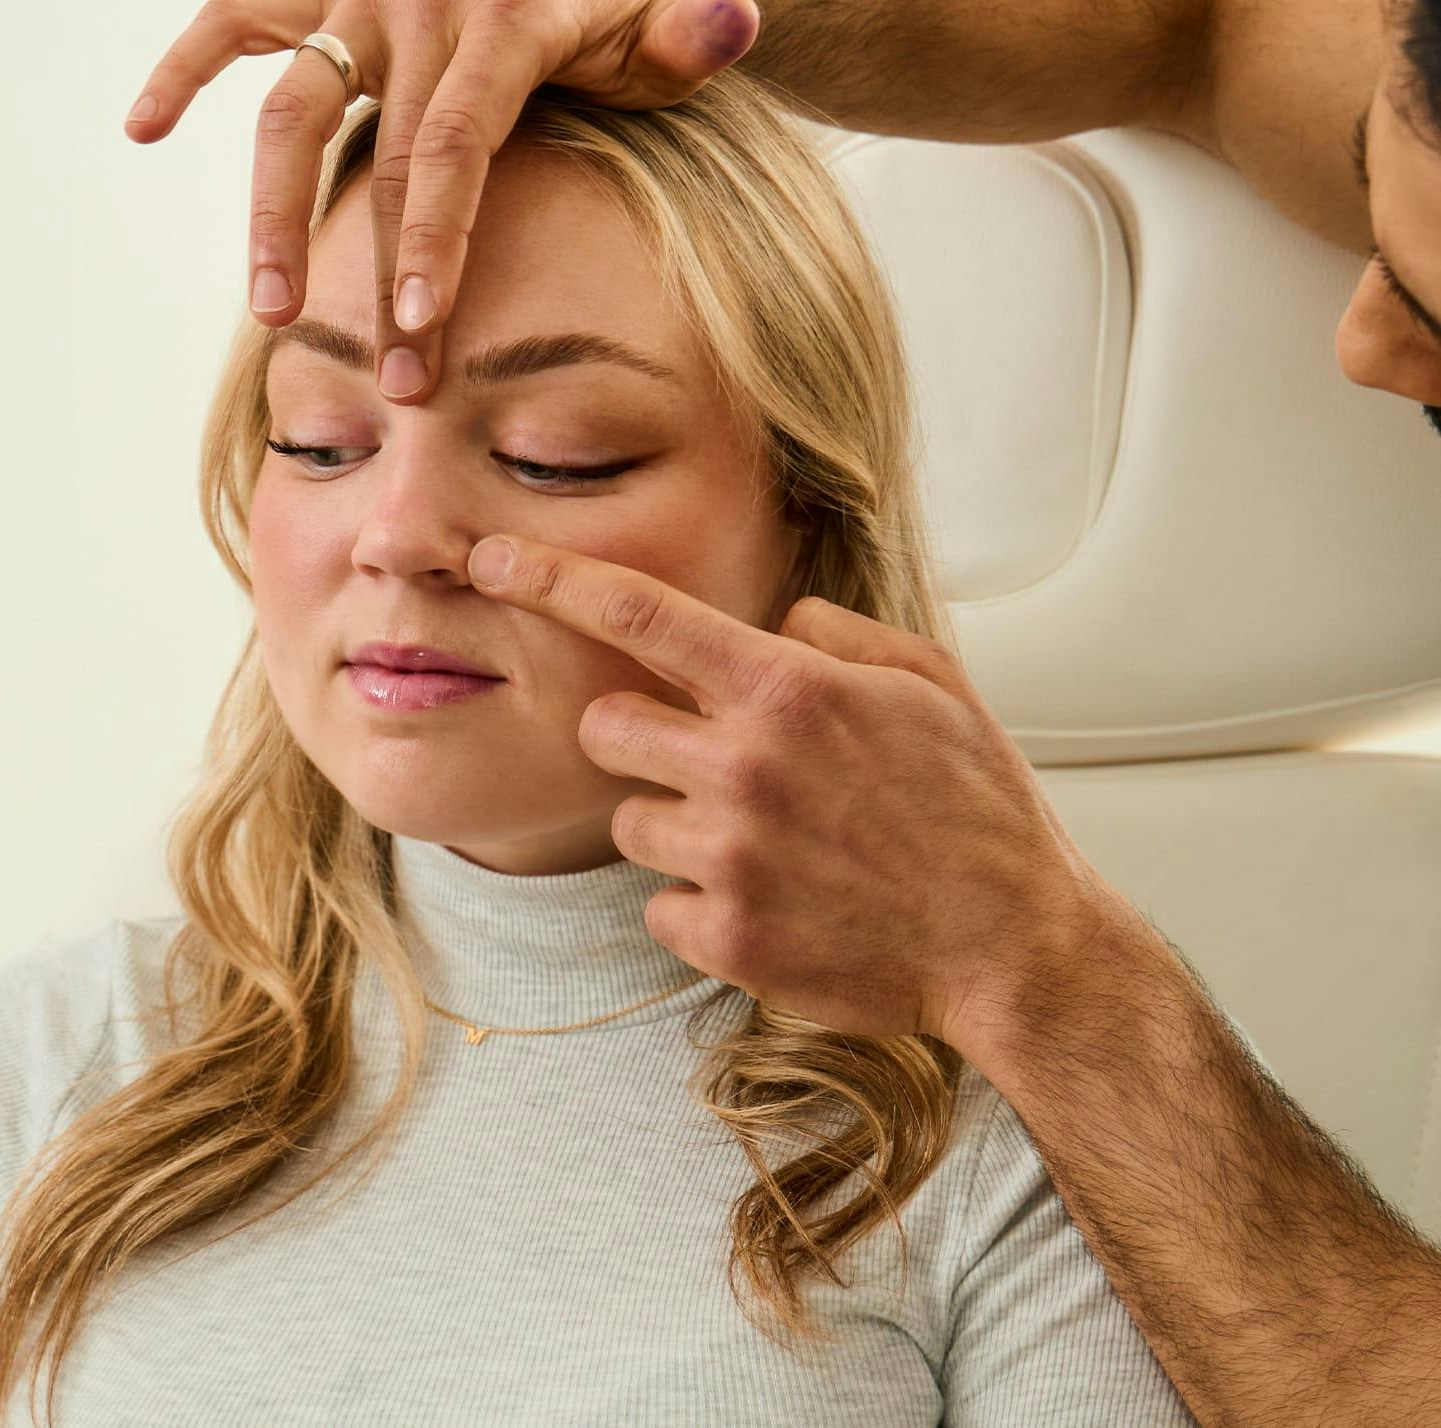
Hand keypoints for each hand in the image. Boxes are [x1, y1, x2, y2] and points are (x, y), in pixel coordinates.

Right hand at [123, 0, 760, 403]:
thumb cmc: (624, 19)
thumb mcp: (669, 32)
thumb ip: (698, 38)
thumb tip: (730, 24)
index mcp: (504, 16)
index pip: (455, 144)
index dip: (432, 241)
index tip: (419, 334)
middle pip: (375, 150)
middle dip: (371, 271)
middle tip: (385, 377)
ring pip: (292, 107)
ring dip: (271, 211)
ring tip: (272, 310)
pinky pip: (241, 23)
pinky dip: (189, 68)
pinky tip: (140, 127)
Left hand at [465, 532, 1129, 1048]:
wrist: (1016, 947)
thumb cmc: (977, 808)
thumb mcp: (929, 685)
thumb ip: (835, 635)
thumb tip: (773, 620)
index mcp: (789, 689)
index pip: (639, 612)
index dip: (550, 578)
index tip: (490, 559)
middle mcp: (745, 764)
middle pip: (603, 726)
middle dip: (637, 737)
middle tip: (706, 763)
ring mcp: (730, 856)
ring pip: (627, 822)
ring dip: (675, 827)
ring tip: (766, 845)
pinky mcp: (726, 937)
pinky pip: (657, 904)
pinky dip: (699, 904)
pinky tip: (774, 903)